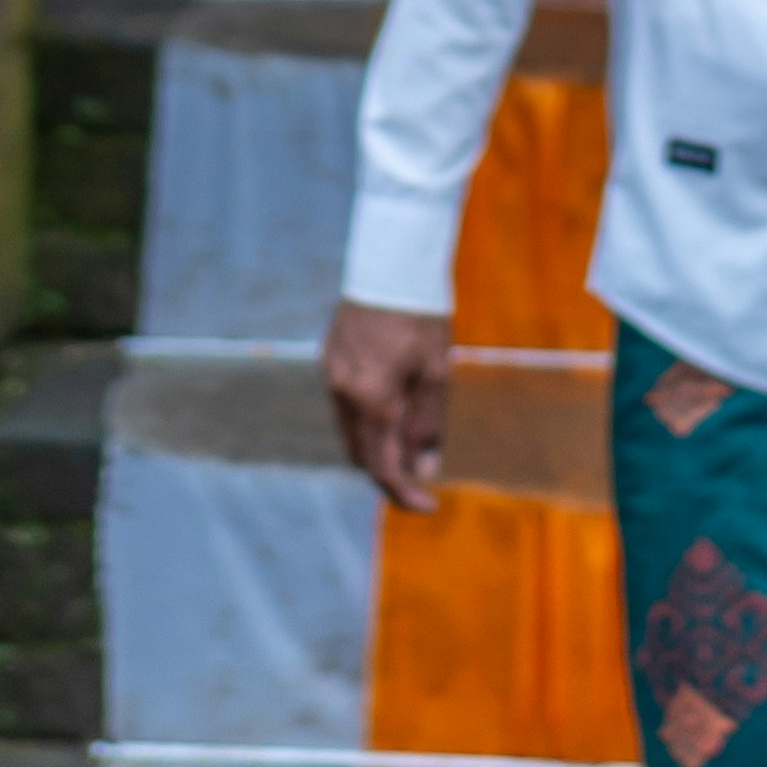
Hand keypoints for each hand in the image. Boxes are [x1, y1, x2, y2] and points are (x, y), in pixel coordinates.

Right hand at [324, 299, 454, 515]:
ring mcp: (332, 375)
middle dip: (388, 472)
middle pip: (361, 454)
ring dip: (376, 445)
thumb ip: (428, 426)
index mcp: (372, 399)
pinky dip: (366, 419)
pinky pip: (344, 405)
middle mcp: (343, 392)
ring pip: (350, 431)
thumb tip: (424, 471)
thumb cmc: (421, 315)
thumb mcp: (436, 373)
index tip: (427, 505)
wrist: (391, 261)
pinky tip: (391, 405)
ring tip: (410, 437)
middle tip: (420, 474)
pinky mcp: (329, 358)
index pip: (382, 466)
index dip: (404, 493)